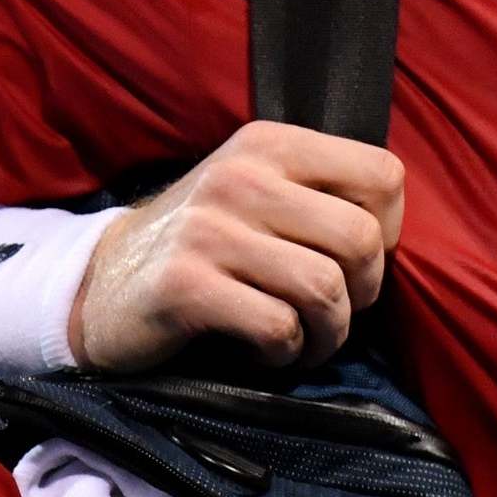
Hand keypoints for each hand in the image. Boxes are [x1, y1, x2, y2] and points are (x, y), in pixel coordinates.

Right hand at [71, 119, 404, 373]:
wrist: (102, 281)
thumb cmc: (205, 239)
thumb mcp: (261, 190)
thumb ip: (321, 192)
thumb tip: (394, 231)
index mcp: (272, 143)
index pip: (383, 175)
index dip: (390, 230)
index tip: (358, 261)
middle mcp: (242, 175)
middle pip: (361, 240)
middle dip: (364, 293)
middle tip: (335, 310)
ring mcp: (210, 228)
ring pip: (325, 289)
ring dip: (329, 333)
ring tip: (307, 339)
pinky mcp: (185, 285)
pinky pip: (278, 328)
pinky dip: (287, 352)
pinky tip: (268, 349)